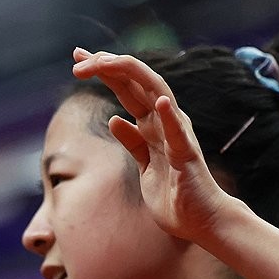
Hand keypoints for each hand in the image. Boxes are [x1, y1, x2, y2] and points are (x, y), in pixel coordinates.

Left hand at [71, 47, 237, 241]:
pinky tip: (161, 102)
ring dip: (132, 76)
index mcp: (152, 124)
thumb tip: (114, 120)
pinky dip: (170, 117)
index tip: (78, 58)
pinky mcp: (187, 157)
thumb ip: (133, 141)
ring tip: (106, 62)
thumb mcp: (144, 164)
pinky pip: (177, 134)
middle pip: (135, 83)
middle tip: (79, 56)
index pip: (125, 88)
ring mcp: (177, 136)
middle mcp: (165, 122)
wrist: (200, 221)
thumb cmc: (173, 195)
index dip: (103, 71)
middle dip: (107, 66)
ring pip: (155, 94)